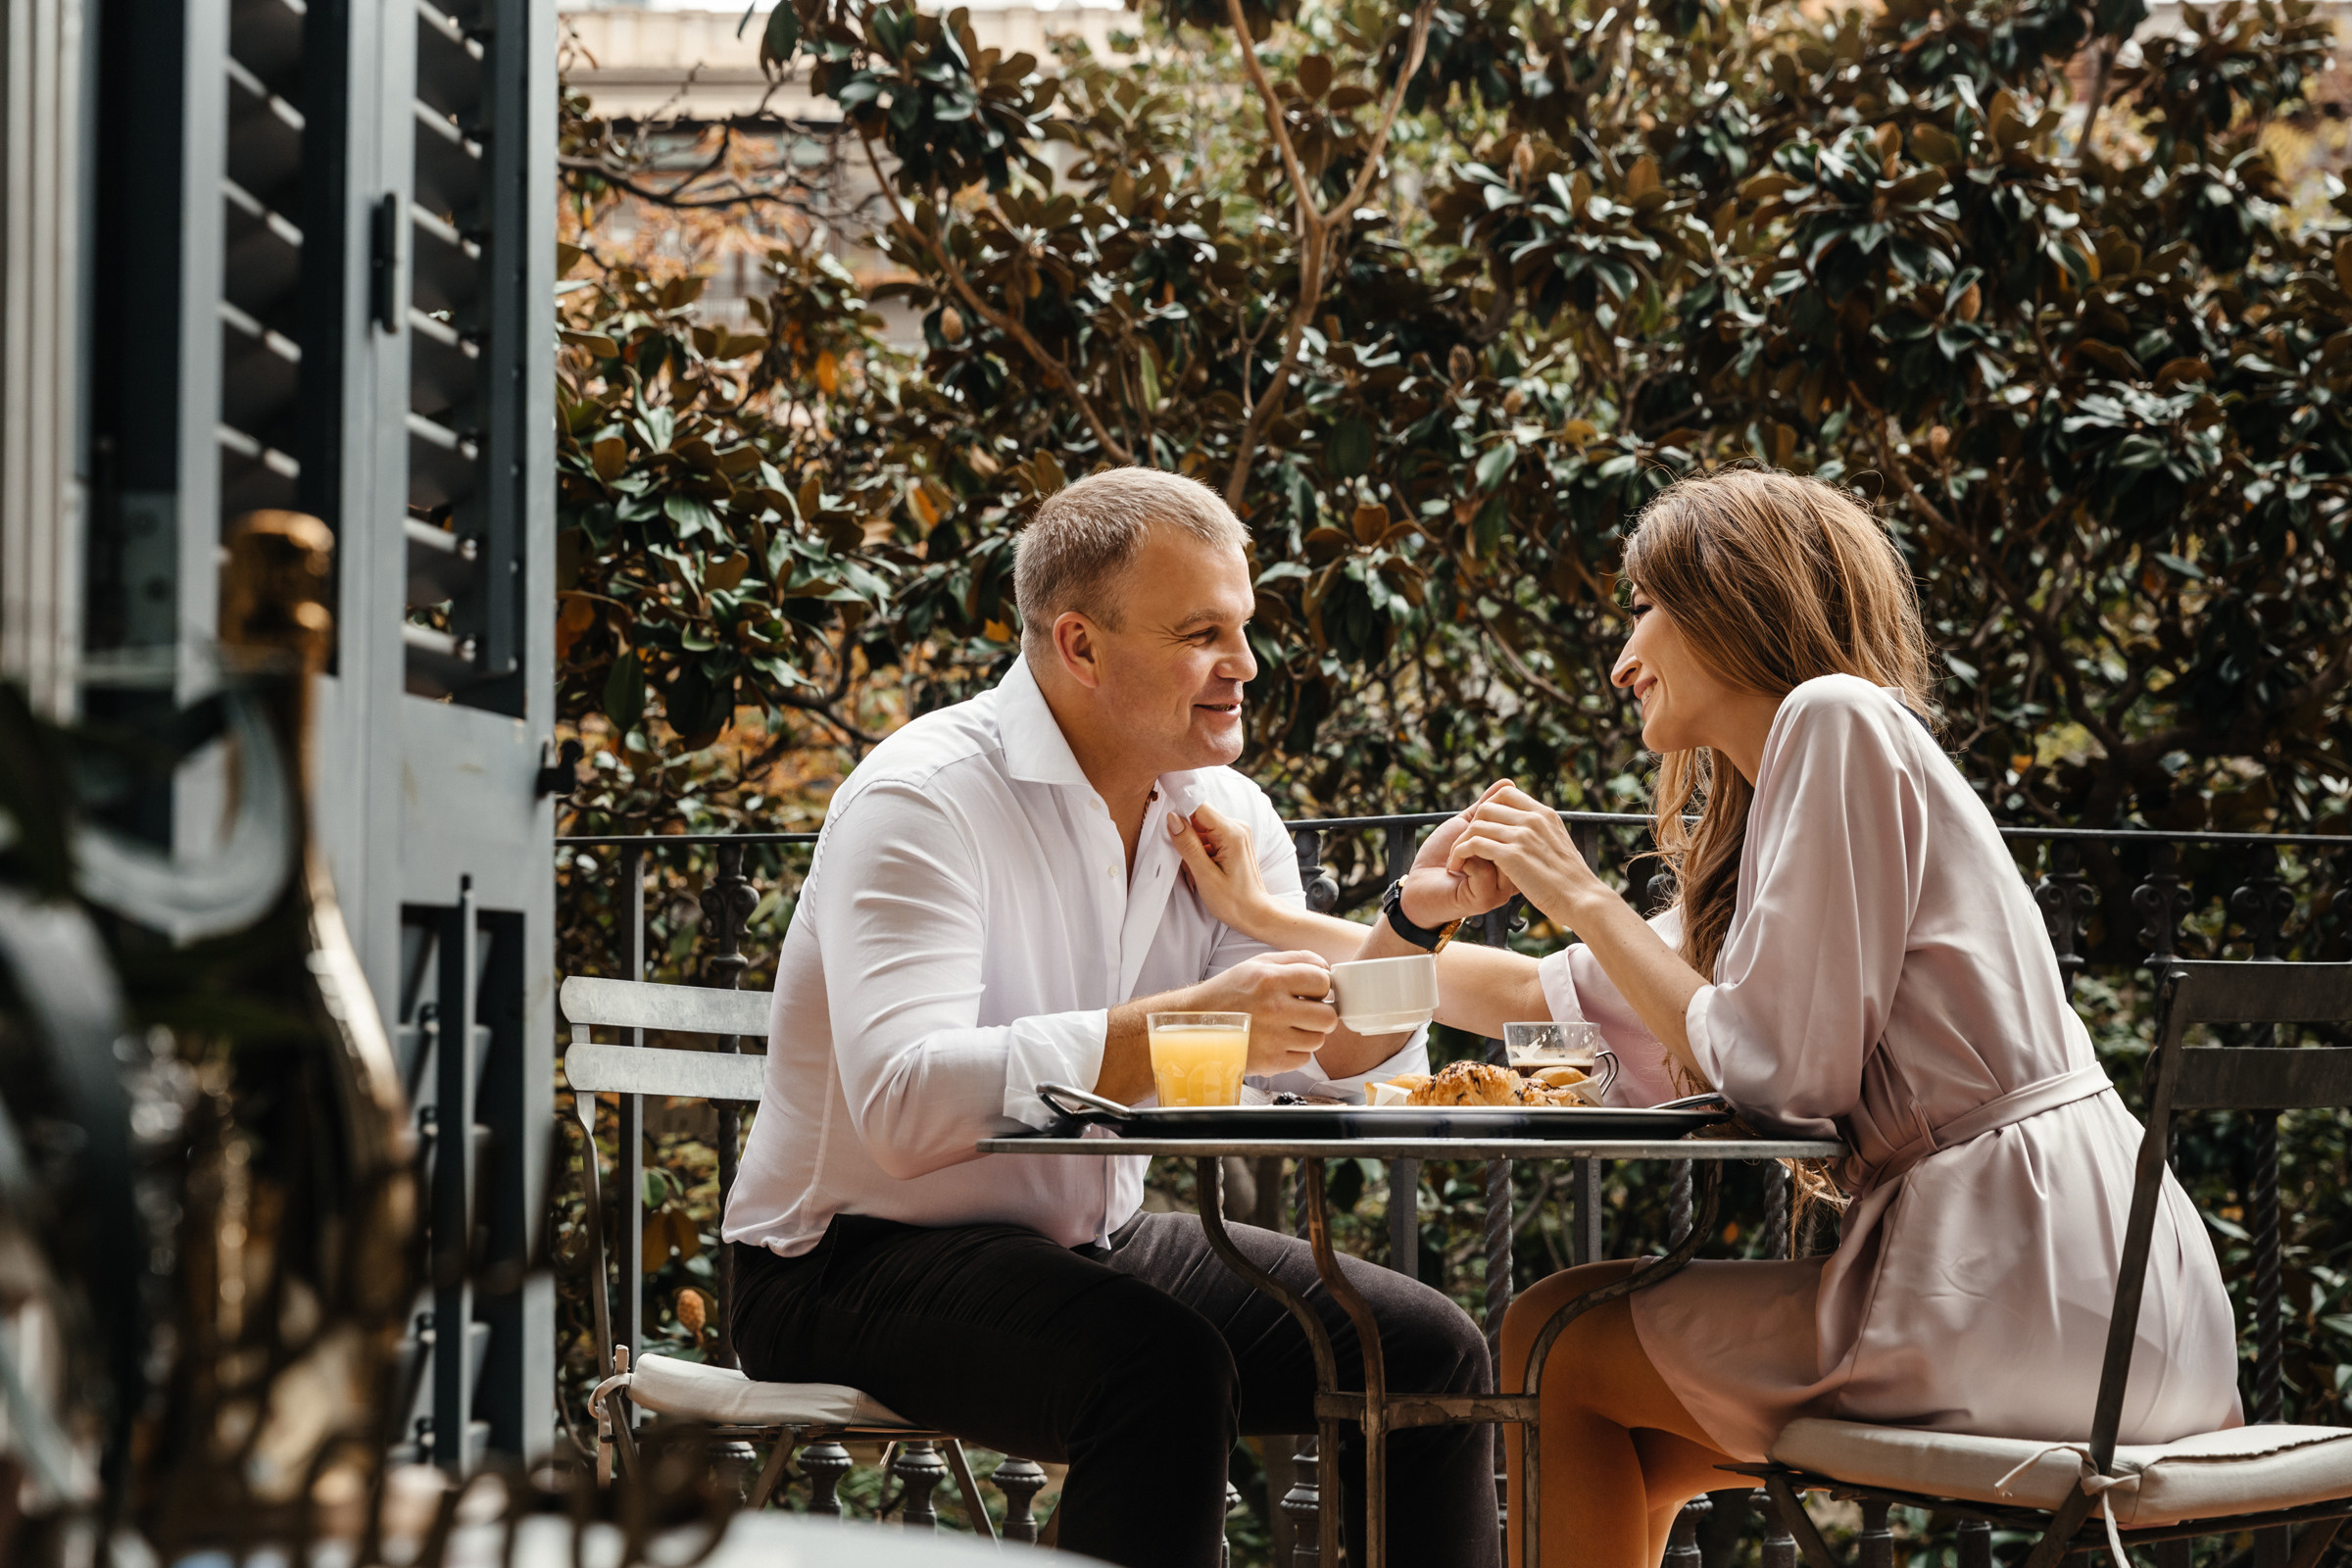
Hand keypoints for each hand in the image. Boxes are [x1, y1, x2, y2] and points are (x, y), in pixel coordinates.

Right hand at [1166, 804, 1279, 936]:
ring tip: (1199, 871)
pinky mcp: (1233, 840)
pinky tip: (1205, 869)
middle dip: (1186, 838)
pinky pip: (1208, 837)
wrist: (1255, 914)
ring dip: (1193, 848)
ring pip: (1201, 829)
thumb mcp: (1205, 876)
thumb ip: (1188, 845)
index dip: (1179, 813)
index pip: (1198, 806)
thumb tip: (1172, 818)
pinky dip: (1201, 851)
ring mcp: (1236, 832)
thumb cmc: (1233, 901)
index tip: (1170, 829)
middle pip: (1198, 818)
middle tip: (1190, 864)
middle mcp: (1237, 827)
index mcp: (1231, 832)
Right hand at [1187, 949, 1336, 1075]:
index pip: (1323, 981)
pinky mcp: (1270, 1062)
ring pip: (1318, 1040)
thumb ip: (1296, 959)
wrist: (1195, 1025)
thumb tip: (1326, 968)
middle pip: (1328, 1016)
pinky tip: (1278, 1041)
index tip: (1313, 991)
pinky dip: (1295, 1051)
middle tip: (1307, 1012)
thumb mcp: (1257, 964)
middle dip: (1321, 1014)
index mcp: (1271, 979)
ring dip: (1308, 1034)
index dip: (1322, 986)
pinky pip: (1303, 1058)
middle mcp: (1274, 1009)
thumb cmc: (1228, 993)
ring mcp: (1273, 1039)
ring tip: (1287, 1027)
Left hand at [1398, 781, 1518, 927]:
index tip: (1471, 827)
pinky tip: (1454, 869)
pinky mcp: (1489, 898)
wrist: (1418, 890)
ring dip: (1468, 843)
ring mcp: (1504, 888)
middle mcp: (1515, 873)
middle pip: (1510, 832)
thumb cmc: (1441, 858)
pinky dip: (1463, 858)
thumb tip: (1508, 782)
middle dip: (1478, 827)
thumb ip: (1487, 806)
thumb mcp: (1468, 826)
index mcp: (1514, 856)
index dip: (1492, 814)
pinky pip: (1484, 866)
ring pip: (1498, 847)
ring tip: (1456, 856)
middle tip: (1460, 842)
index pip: (1519, 820)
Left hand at [1446, 781, 1608, 927]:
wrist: (1582, 900)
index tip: (1480, 830)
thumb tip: (1527, 828)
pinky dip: (1460, 854)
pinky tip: (1458, 867)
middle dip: (1471, 827)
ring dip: (1461, 843)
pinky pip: (1473, 844)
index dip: (1488, 809)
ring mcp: (1523, 836)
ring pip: (1476, 825)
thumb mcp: (1558, 845)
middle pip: (1487, 808)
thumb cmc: (1570, 881)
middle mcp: (1533, 820)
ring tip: (1457, 860)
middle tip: (1464, 847)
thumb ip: (1540, 832)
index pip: (1506, 794)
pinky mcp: (1513, 855)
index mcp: (1544, 815)